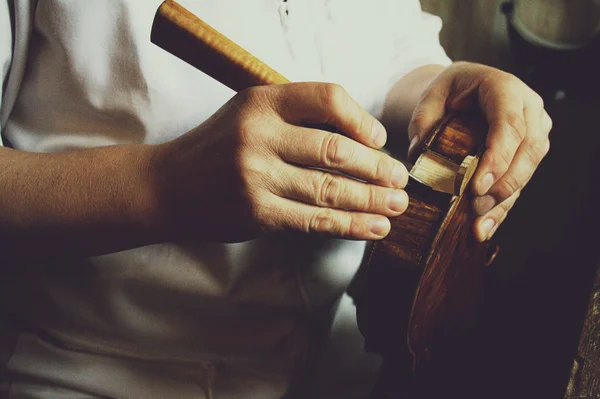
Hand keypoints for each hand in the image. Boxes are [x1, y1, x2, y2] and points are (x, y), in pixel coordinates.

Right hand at [152, 83, 408, 241]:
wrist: (167, 186)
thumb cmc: (217, 147)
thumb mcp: (249, 113)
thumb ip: (295, 116)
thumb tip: (359, 139)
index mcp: (261, 102)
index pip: (326, 98)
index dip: (361, 118)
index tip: (380, 139)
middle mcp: (258, 136)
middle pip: (335, 150)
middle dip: (377, 167)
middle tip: (401, 179)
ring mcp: (256, 177)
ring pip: (330, 189)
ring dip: (372, 200)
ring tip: (399, 206)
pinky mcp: (256, 214)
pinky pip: (314, 220)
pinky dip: (350, 225)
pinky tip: (375, 228)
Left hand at [407, 62, 551, 241]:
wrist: (464, 89)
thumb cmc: (449, 91)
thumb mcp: (431, 96)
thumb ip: (423, 120)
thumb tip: (418, 152)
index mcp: (504, 89)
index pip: (509, 125)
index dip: (498, 158)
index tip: (478, 186)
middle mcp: (528, 109)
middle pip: (528, 151)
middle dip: (503, 185)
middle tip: (476, 207)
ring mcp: (534, 131)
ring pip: (528, 170)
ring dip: (504, 201)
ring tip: (479, 225)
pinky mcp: (529, 153)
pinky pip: (521, 182)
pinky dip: (502, 207)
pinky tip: (485, 227)